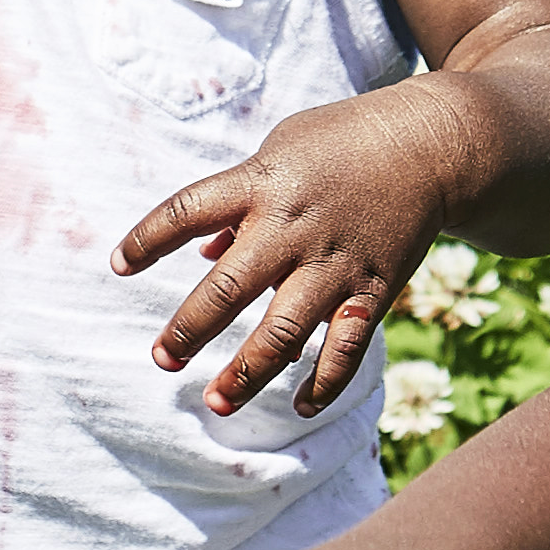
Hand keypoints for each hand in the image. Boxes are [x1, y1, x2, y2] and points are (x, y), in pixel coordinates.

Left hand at [114, 93, 459, 415]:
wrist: (431, 145)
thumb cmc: (341, 143)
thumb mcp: (282, 150)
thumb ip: (239, 203)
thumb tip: (203, 255)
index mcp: (261, 184)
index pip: (188, 210)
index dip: (148, 237)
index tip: (119, 265)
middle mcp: (292, 227)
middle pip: (230, 286)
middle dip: (191, 328)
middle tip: (161, 359)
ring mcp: (334, 262)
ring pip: (284, 330)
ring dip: (247, 371)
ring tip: (215, 402)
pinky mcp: (373, 289)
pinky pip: (346, 346)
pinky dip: (325, 381)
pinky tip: (301, 406)